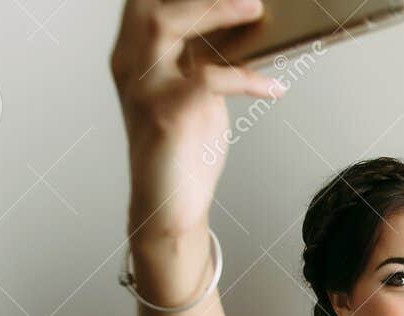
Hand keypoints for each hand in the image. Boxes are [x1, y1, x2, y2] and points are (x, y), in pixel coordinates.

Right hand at [110, 0, 283, 238]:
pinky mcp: (165, 115)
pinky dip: (247, 79)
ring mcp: (143, 88)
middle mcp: (130, 65)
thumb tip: (238, 22)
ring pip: (165, 25)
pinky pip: (208, 80)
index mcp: (133, 55)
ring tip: (254, 9)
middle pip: (150, 4)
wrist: (170, 206)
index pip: (145, 3)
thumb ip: (200, 57)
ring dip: (214, 10)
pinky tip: (274, 88)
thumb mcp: (192, 92)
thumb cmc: (184, 148)